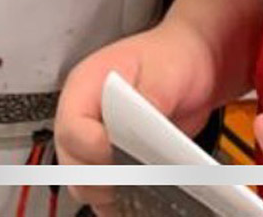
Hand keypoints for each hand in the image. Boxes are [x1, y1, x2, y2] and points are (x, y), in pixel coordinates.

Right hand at [55, 20, 223, 214]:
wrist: (191, 64)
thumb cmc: (173, 59)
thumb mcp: (163, 74)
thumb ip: (146, 104)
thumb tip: (138, 135)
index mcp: (85, 86)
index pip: (71, 127)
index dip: (94, 148)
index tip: (122, 156)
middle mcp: (84, 117)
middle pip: (72, 163)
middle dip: (102, 179)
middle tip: (136, 181)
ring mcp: (95, 142)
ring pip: (85, 184)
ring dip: (110, 195)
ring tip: (143, 191)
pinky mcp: (113, 162)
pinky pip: (105, 193)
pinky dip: (120, 202)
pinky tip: (141, 200)